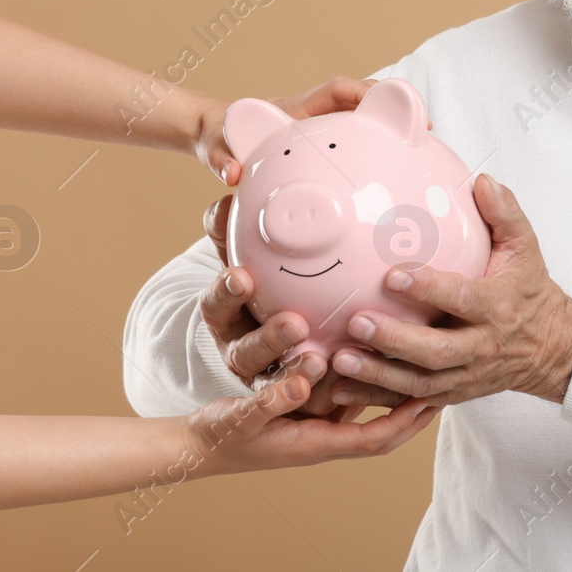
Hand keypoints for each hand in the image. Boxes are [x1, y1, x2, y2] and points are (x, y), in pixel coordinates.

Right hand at [181, 373, 438, 476]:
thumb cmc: (219, 434)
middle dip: (415, 411)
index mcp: (317, 444)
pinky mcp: (308, 415)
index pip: (376, 438)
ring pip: (369, 416)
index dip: (407, 421)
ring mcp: (318, 428)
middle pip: (383, 430)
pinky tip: (377, 363)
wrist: (197, 444)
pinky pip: (350, 404)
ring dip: (396, 398)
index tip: (435, 398)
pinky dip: (370, 388)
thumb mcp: (241, 416)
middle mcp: (325, 438)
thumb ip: (269, 402)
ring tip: (423, 368)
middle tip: (446, 381)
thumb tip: (302, 383)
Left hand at [194, 75, 431, 185]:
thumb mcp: (214, 146)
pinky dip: (376, 160)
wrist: (214, 136)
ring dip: (392, 137)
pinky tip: (393, 187)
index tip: (392, 102)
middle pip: (363, 103)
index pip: (338, 90)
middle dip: (395, 112)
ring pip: (363, 127)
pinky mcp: (323, 151)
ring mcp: (322, 132)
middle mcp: (315, 115)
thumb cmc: (217, 137)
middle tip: (426, 132)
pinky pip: (355, 150)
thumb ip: (221, 157)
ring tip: (423, 160)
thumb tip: (231, 173)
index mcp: (297, 108)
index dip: (365, 93)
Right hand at [199, 195, 405, 417]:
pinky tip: (352, 386)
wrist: (294, 328)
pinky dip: (324, 395)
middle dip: (266, 339)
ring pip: (274, 381)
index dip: (226, 288)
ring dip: (294, 372)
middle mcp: (244, 346)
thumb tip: (238, 168)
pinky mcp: (297, 400)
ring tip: (319, 361)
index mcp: (230, 310)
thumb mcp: (266, 245)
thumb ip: (254, 215)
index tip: (243, 275)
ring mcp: (268, 377)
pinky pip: (309, 403)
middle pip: (243, 350)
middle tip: (294, 324)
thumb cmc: (279, 274)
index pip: (219, 298)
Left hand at [330, 173, 571, 406]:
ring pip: (419, 383)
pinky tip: (341, 389)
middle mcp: (481, 346)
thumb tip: (482, 181)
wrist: (551, 348)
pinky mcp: (452, 394)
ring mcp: (466, 375)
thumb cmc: (530, 291)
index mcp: (498, 307)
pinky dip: (377, 400)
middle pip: (436, 351)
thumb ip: (505, 213)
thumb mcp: (526, 248)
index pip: (462, 299)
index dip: (429, 289)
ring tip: (339, 360)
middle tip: (357, 321)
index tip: (393, 274)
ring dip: (378, 375)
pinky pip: (412, 402)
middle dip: (394, 339)